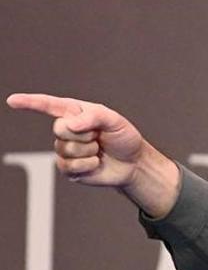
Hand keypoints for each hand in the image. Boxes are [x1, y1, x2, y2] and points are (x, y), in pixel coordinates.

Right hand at [6, 93, 179, 216]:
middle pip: (59, 128)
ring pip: (65, 149)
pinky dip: (87, 164)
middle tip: (98, 136)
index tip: (12, 101)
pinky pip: (69, 166)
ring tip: (98, 150)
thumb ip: (93, 116)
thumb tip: (70, 124)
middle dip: (84, 133)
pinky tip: (96, 163)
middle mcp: (66, 130)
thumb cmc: (123, 137)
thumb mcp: (114, 120)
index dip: (29, 103)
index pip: (48, 105)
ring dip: (88, 150)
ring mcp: (65, 149)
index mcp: (74, 112)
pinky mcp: (69, 168)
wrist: (133, 163)